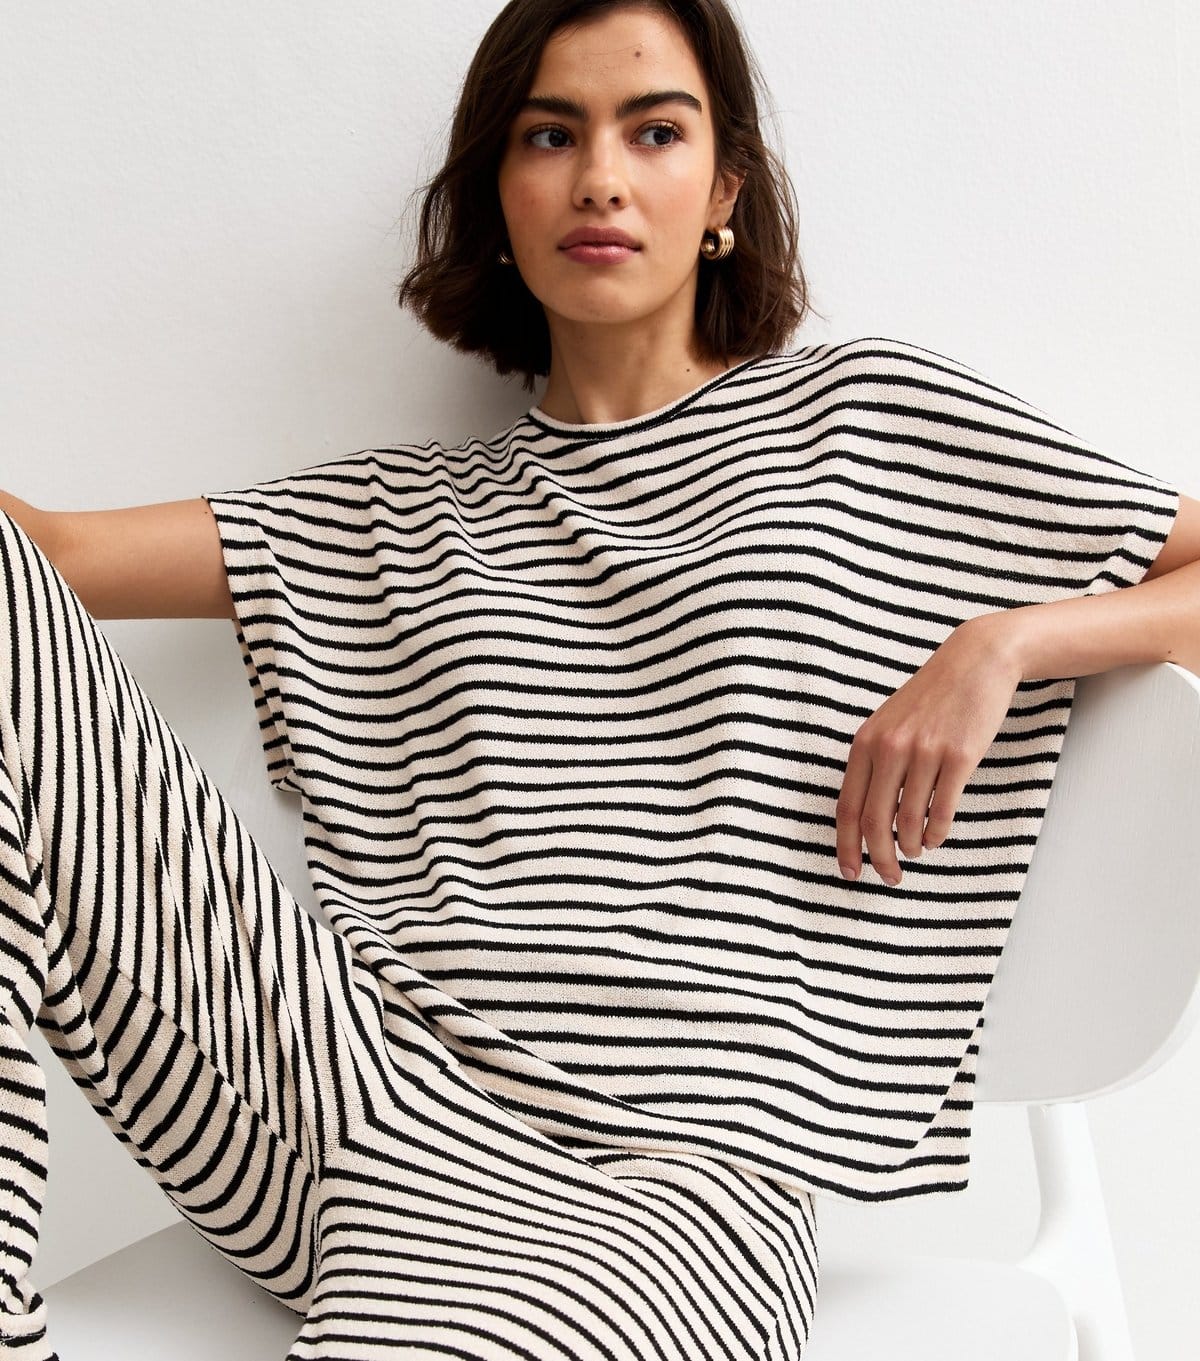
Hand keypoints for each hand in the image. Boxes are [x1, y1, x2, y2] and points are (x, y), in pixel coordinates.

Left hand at [835, 613, 1025, 885]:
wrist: (975, 662)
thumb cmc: (931, 698)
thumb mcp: (890, 723)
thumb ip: (875, 762)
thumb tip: (868, 816)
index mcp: (866, 741)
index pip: (847, 806)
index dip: (846, 845)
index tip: (851, 871)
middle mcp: (890, 747)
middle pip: (875, 821)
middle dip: (880, 857)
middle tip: (889, 877)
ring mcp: (925, 751)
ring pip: (910, 820)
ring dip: (911, 847)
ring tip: (915, 853)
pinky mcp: (960, 756)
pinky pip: (943, 810)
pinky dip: (937, 833)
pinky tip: (936, 838)